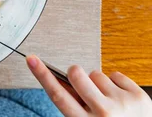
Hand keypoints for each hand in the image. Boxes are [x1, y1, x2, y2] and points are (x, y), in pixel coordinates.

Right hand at [27, 55, 151, 116]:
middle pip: (76, 74)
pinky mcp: (137, 96)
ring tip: (108, 101)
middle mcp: (103, 114)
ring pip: (96, 73)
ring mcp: (122, 104)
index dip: (42, 76)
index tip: (32, 59)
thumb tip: (63, 81)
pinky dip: (116, 84)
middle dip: (75, 74)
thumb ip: (76, 108)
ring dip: (99, 85)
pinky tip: (121, 99)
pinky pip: (115, 74)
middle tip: (82, 84)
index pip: (58, 96)